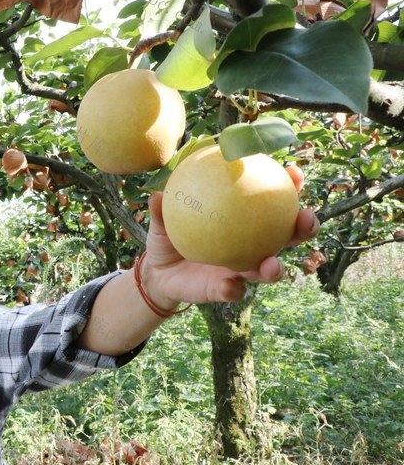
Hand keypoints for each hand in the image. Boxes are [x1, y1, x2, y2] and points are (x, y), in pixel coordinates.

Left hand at [142, 166, 320, 305]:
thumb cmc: (168, 238)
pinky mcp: (226, 290)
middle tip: (306, 217)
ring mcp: (241, 270)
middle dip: (304, 227)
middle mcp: (251, 245)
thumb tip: (157, 195)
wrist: (159, 274)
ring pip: (267, 270)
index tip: (295, 173)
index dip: (290, 188)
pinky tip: (230, 285)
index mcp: (244, 223)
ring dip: (275, 268)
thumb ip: (162, 209)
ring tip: (273, 264)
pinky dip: (233, 289)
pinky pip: (233, 291)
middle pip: (287, 237)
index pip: (273, 203)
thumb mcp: (162, 222)